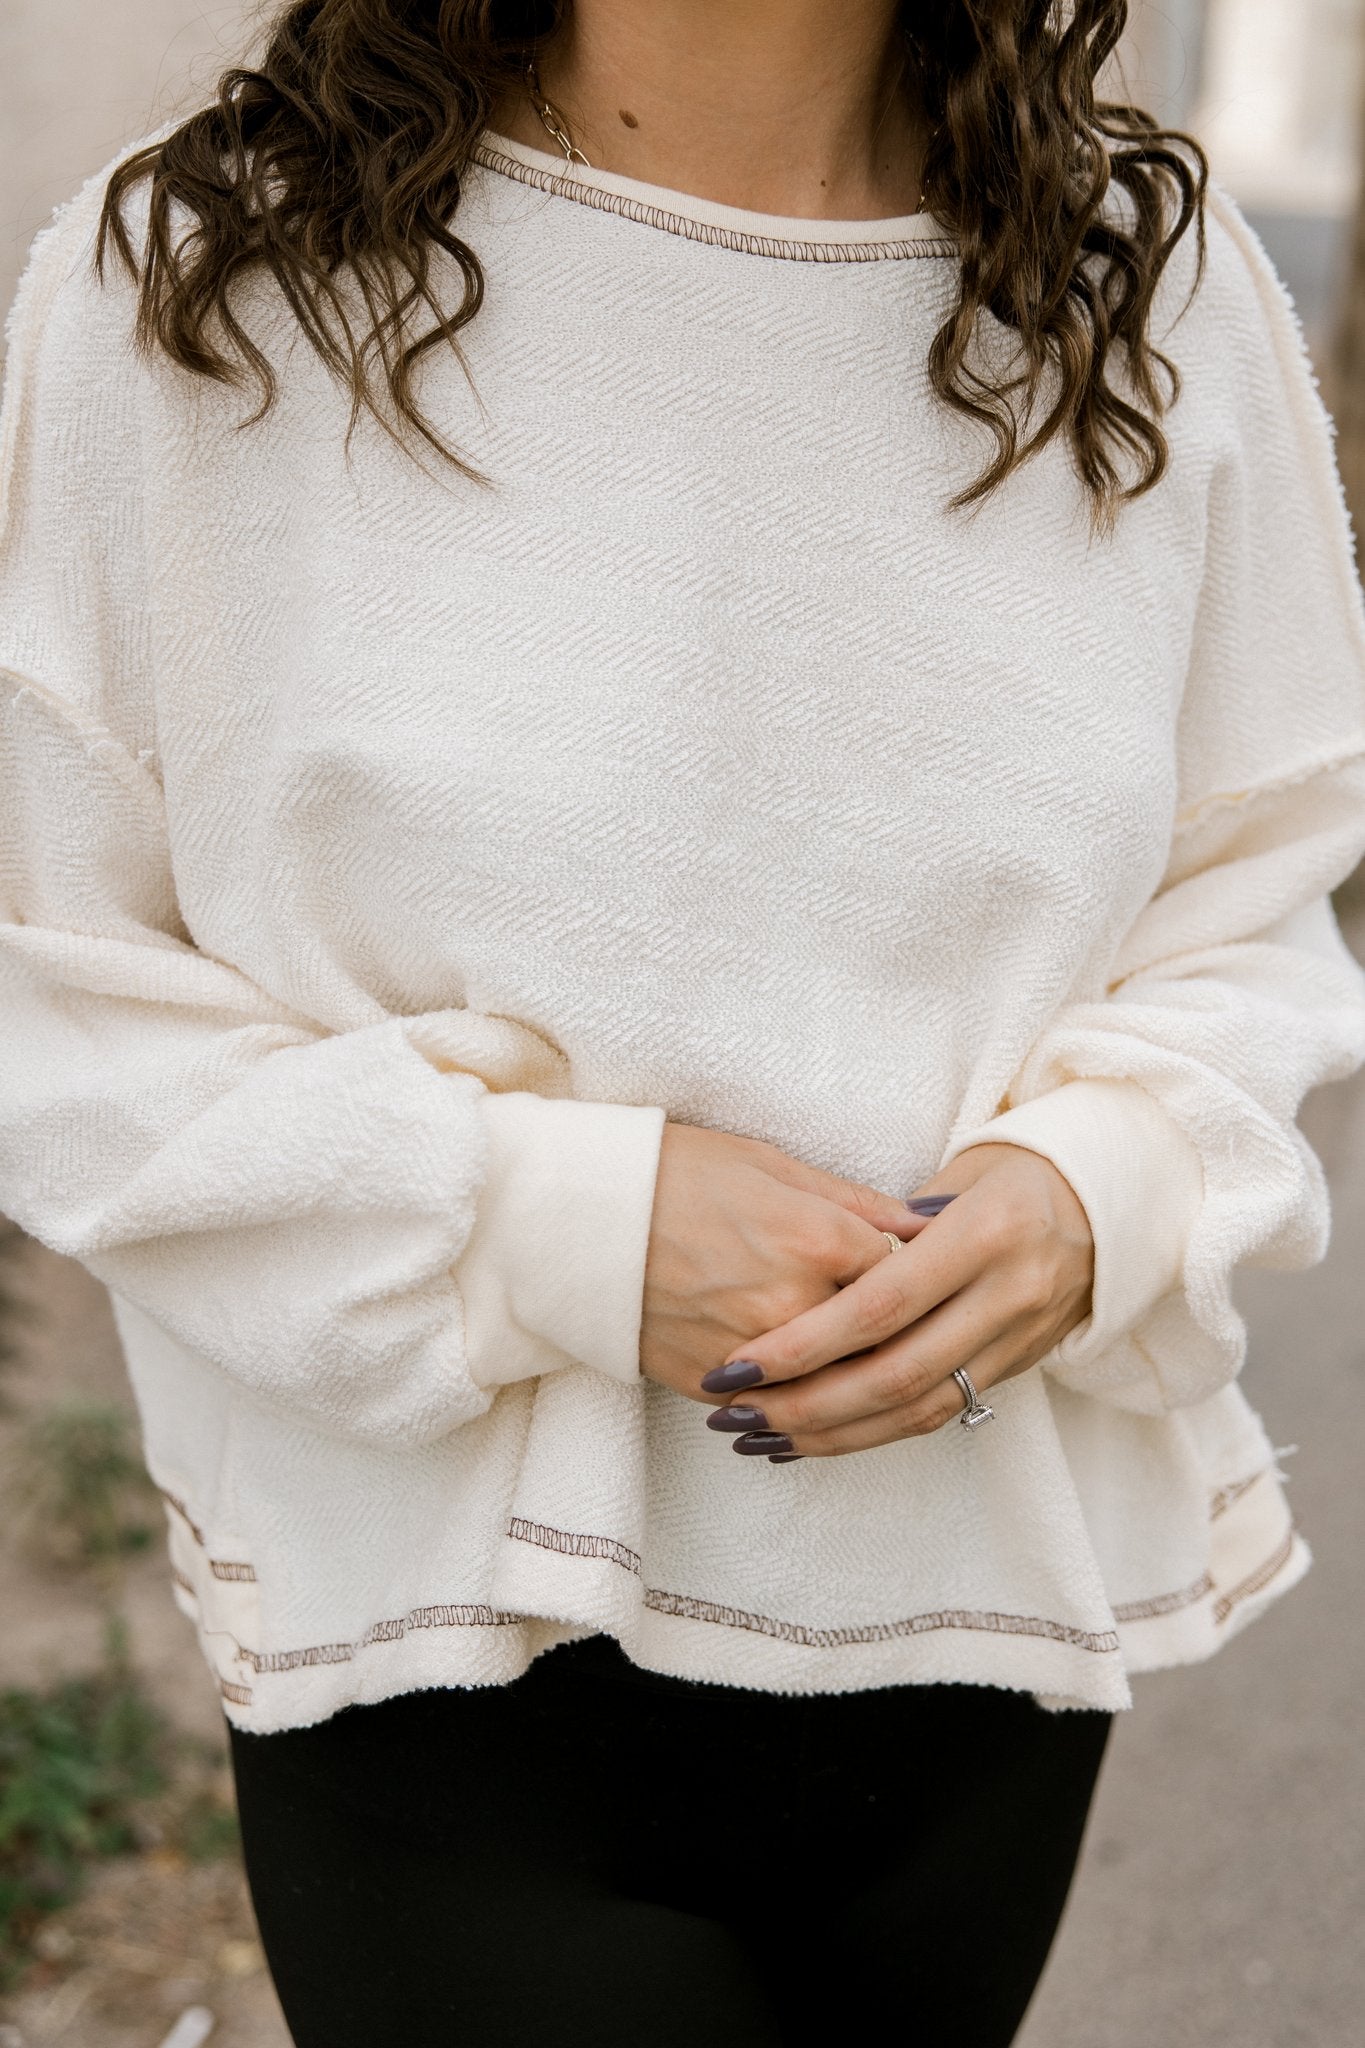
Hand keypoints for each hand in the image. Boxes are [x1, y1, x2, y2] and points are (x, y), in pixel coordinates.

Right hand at [639, 1122, 925, 1401]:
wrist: (577, 1217)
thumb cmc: (675, 1173)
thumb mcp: (771, 1165)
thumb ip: (857, 1203)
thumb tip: (930, 1222)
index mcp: (820, 1240)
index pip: (908, 1276)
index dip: (915, 1275)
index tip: (916, 1273)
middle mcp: (796, 1305)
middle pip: (881, 1342)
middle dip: (894, 1334)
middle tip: (898, 1321)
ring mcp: (755, 1355)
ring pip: (836, 1385)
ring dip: (849, 1374)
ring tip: (849, 1353)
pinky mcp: (713, 1387)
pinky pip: (778, 1404)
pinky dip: (794, 1393)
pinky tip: (798, 1376)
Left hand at [701, 1144, 1093, 1458]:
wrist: (1112, 1202)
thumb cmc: (1012, 1174)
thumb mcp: (956, 1175)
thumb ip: (887, 1226)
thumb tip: (812, 1271)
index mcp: (985, 1234)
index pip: (881, 1306)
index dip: (806, 1343)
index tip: (738, 1361)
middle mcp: (1009, 1294)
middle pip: (896, 1373)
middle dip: (806, 1403)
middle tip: (732, 1413)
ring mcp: (1020, 1339)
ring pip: (918, 1411)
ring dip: (832, 1434)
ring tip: (757, 1437)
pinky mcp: (1019, 1369)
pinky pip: (940, 1415)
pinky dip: (871, 1434)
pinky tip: (813, 1439)